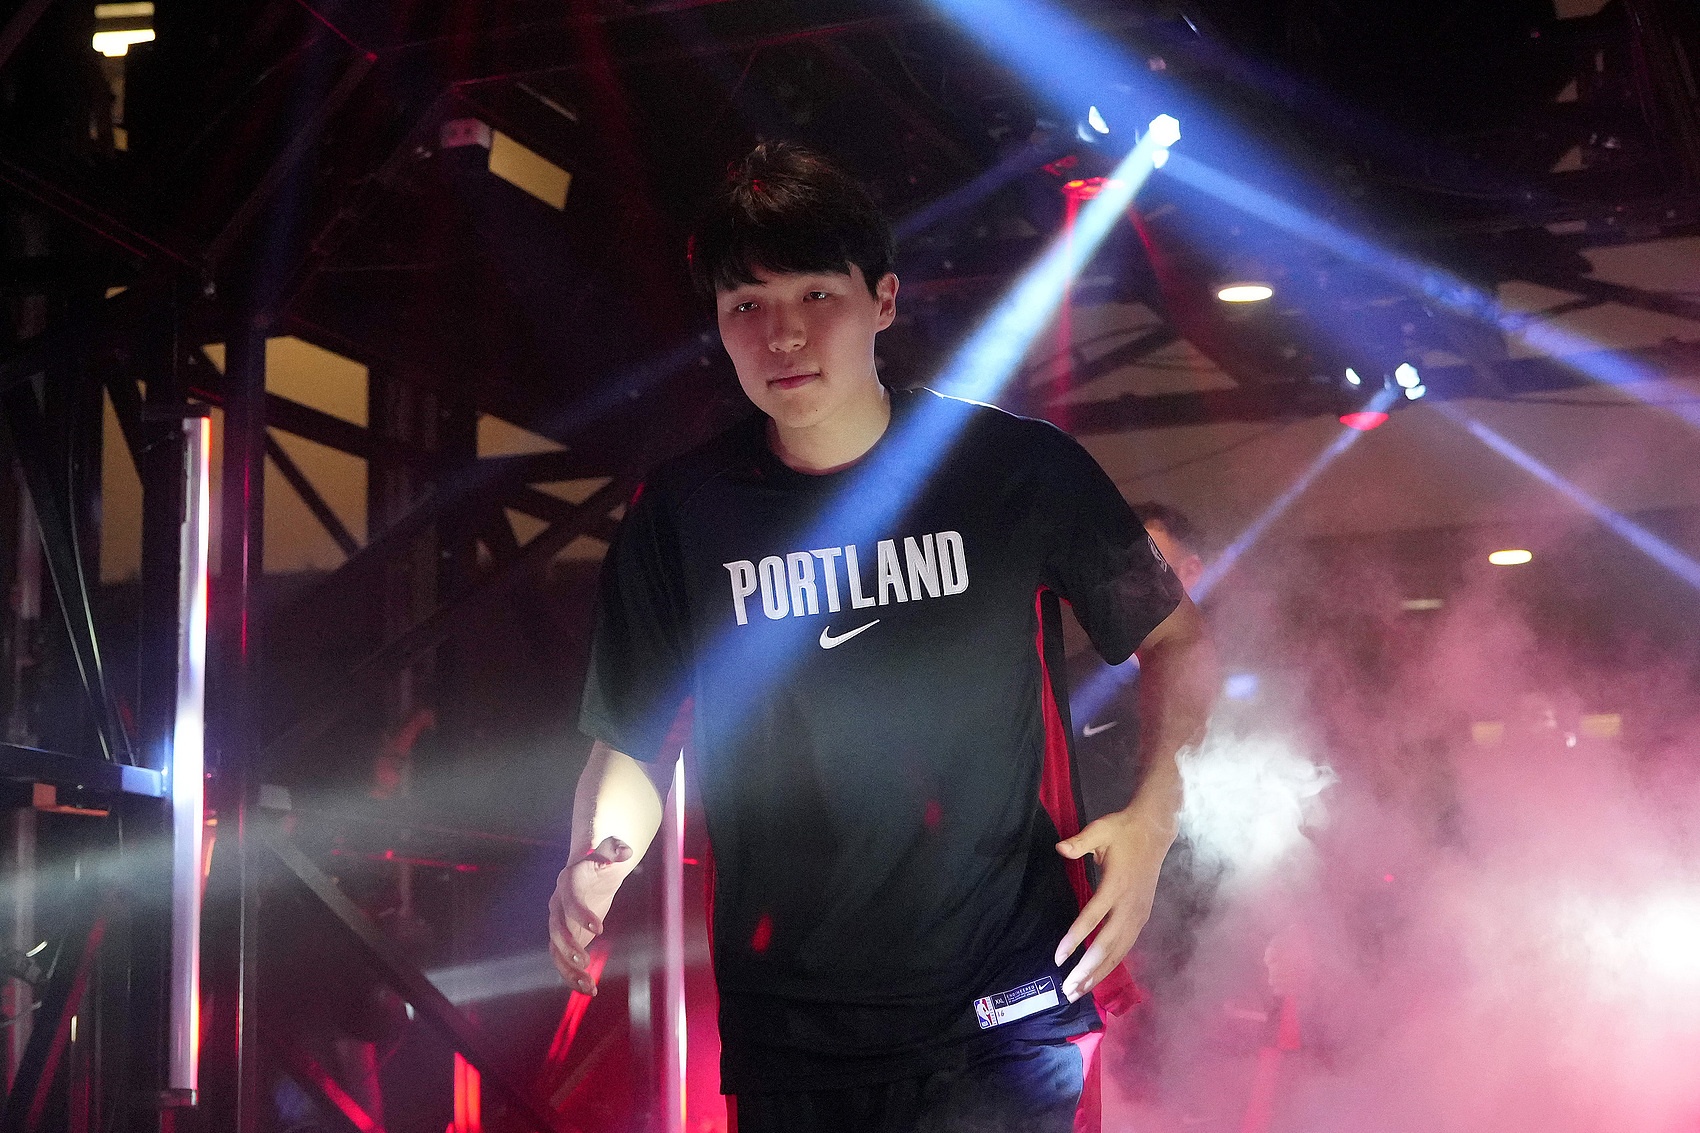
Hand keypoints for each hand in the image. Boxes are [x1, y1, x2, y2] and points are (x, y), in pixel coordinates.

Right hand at [548, 835, 632, 994]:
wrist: (590, 872)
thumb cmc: (602, 862)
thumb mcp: (610, 852)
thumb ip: (615, 848)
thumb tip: (625, 850)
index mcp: (568, 881)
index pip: (570, 897)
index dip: (581, 914)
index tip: (600, 929)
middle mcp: (557, 904)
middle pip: (556, 927)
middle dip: (568, 946)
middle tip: (584, 962)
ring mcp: (558, 923)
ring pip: (555, 949)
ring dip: (568, 970)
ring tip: (589, 986)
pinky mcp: (564, 939)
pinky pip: (561, 960)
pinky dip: (571, 977)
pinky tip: (589, 990)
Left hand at [1054, 809, 1171, 1002]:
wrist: (1155, 831)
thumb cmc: (1123, 830)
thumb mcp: (1100, 829)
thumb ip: (1080, 842)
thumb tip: (1059, 848)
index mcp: (1116, 885)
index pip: (1093, 917)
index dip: (1075, 939)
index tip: (1059, 958)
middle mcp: (1129, 905)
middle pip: (1107, 945)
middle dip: (1087, 970)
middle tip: (1067, 990)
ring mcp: (1138, 914)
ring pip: (1118, 952)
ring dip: (1099, 974)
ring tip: (1078, 992)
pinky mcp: (1142, 917)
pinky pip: (1126, 947)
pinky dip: (1112, 965)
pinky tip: (1098, 978)